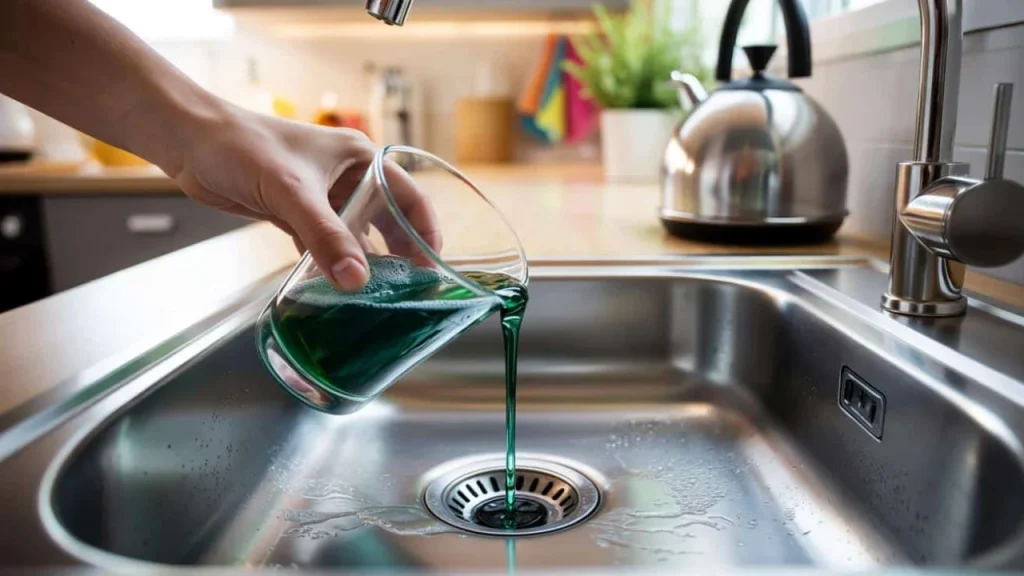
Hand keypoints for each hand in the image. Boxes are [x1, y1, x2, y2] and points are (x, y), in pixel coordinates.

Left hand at [171, 104, 441, 291]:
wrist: (190, 142)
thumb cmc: (243, 147)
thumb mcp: (292, 192)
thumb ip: (325, 237)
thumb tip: (355, 280)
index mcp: (360, 159)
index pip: (409, 196)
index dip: (425, 230)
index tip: (430, 266)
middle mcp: (348, 177)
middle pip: (387, 219)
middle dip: (399, 252)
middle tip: (408, 289)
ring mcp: (322, 196)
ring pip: (355, 235)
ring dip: (363, 261)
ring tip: (376, 296)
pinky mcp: (297, 212)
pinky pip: (325, 243)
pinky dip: (331, 263)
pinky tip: (336, 286)